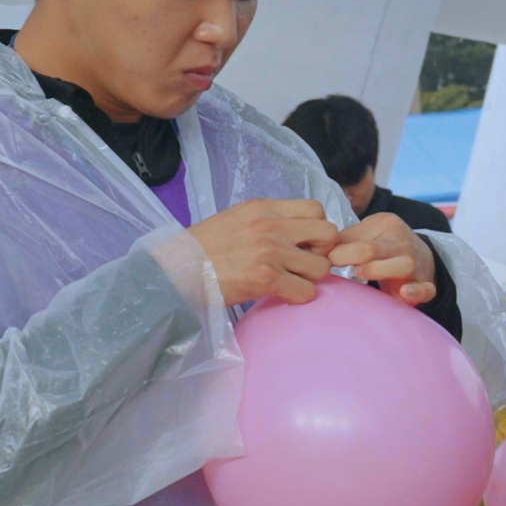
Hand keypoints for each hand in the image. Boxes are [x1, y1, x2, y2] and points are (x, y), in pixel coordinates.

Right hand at [188, 198, 338, 305]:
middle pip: (329, 233)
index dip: (317, 228)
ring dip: (312, 277)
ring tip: (292, 279)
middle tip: (305, 262)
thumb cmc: (204, 247)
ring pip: (322, 267)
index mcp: (264, 208)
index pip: (316, 209)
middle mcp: (271, 226)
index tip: (305, 242)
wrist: (176, 269)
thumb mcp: (237, 219)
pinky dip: (299, 297)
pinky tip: (283, 294)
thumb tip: (298, 232)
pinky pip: (307, 291)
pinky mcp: (266, 279)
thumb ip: (269, 221)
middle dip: (323, 251)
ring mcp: (271, 252)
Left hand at [330, 212, 438, 305]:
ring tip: (359, 274)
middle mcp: (403, 242)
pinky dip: (416, 292)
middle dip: (349, 257)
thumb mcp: (367, 233)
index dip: (335, 251)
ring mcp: (416, 263)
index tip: (322, 261)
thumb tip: (314, 249)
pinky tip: (404, 292)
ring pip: (402, 265)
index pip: (357, 237)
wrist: (421, 255)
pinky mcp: (426, 284)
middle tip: (332, 266)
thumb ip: (344, 240)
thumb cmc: (385, 245)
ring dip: (378, 270)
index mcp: (387, 225)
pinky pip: (426, 288)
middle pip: (372, 249)